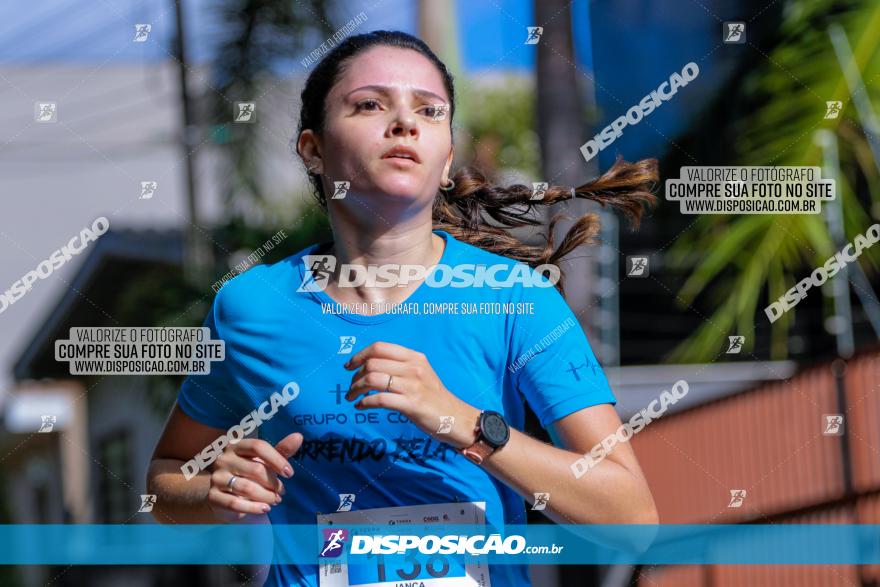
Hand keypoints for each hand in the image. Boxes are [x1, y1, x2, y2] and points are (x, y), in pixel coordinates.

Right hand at [206, 433, 301, 520]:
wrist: (224, 494)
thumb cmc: (248, 473)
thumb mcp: (265, 460)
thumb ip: (281, 450)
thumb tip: (299, 436)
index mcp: (236, 445)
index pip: (258, 446)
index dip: (277, 459)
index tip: (289, 473)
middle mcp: (223, 458)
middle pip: (255, 469)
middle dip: (273, 482)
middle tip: (282, 491)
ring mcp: (216, 477)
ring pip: (247, 488)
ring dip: (266, 496)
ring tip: (276, 500)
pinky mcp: (213, 496)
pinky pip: (235, 503)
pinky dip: (253, 508)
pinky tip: (264, 508)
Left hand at [343, 342, 479, 448]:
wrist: (455, 418)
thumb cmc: (434, 397)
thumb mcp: (420, 373)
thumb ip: (400, 366)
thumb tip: (370, 365)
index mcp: (414, 357)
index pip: (380, 347)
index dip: (359, 355)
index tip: (349, 366)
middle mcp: (414, 368)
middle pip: (372, 363)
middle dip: (355, 376)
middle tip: (351, 388)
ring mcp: (413, 386)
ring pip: (373, 379)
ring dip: (356, 389)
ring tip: (352, 397)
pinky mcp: (412, 404)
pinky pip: (379, 399)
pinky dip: (364, 403)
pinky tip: (361, 407)